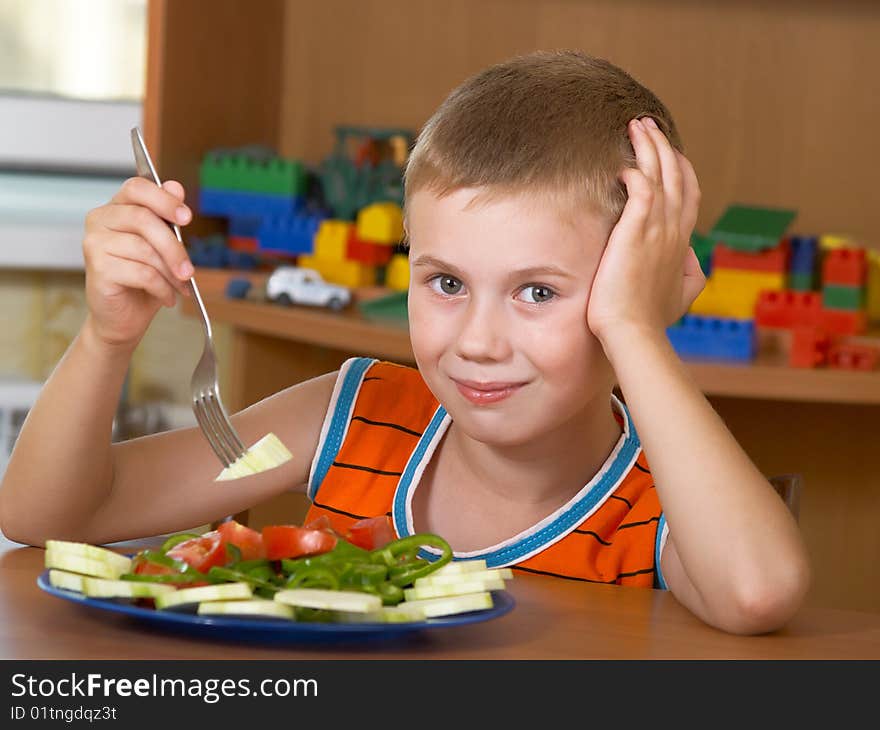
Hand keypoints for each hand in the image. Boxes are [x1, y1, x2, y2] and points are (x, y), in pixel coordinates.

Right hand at [82, 177, 193, 349]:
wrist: (123, 318)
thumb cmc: (143, 281)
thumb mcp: (163, 247)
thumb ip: (167, 218)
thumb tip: (176, 187)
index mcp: (116, 208)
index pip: (136, 188)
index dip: (163, 199)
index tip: (186, 217)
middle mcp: (99, 220)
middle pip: (143, 219)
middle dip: (174, 247)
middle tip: (190, 271)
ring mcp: (94, 242)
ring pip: (144, 249)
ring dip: (170, 273)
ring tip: (179, 288)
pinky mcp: (97, 267)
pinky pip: (141, 273)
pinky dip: (162, 288)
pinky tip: (167, 297)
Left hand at [587, 117, 703, 345]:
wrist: (633, 332)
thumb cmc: (650, 319)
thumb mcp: (680, 296)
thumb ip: (690, 274)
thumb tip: (692, 258)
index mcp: (681, 243)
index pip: (687, 195)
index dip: (681, 170)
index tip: (671, 153)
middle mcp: (673, 231)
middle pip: (675, 176)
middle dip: (663, 146)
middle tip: (648, 124)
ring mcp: (656, 230)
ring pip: (658, 175)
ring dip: (649, 148)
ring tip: (636, 126)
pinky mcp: (635, 233)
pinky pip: (641, 192)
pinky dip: (636, 175)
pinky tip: (624, 166)